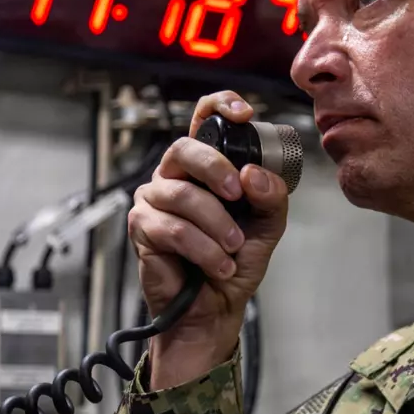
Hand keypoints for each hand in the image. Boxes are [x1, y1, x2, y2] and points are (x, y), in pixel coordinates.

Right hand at [128, 90, 288, 389]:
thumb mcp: (268, 225)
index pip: (203, 119)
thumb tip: (253, 175)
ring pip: (183, 196)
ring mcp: (154, 199)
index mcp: (206, 167)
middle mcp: (176, 176)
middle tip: (237, 195)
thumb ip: (271, 196)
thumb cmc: (235, 261)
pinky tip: (219, 265)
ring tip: (232, 249)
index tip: (244, 114)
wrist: (216, 307)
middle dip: (215, 169)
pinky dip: (204, 249)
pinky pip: (174, 229)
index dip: (220, 106)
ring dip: (217, 225)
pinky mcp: (142, 228)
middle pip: (184, 149)